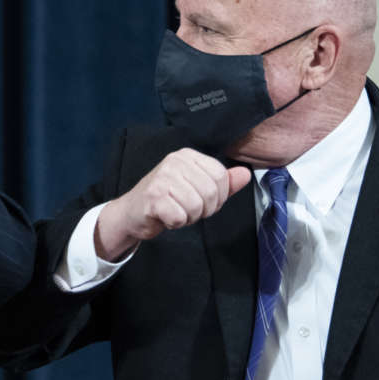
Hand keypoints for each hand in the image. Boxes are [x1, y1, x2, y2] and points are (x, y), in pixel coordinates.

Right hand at [94, 149, 251, 260]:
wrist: (132, 213)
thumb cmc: (166, 200)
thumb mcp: (197, 187)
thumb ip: (223, 182)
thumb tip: (245, 174)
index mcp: (187, 156)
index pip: (221, 176)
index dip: (218, 196)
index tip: (202, 200)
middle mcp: (174, 162)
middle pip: (211, 192)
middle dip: (203, 209)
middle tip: (186, 209)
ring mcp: (162, 178)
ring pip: (197, 206)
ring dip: (189, 217)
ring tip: (176, 212)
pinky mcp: (153, 197)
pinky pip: (180, 217)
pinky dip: (176, 223)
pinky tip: (166, 217)